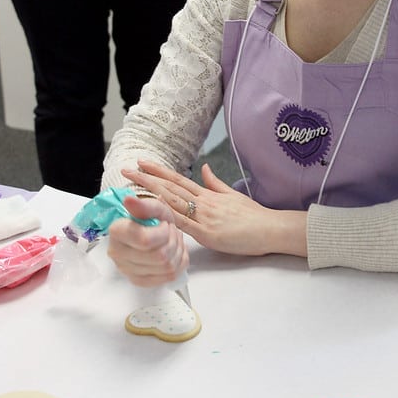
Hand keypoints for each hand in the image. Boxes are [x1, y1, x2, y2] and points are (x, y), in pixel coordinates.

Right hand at [107, 194, 188, 286]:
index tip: (163, 225)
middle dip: (173, 240)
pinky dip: (178, 263)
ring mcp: (127, 270)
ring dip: (178, 251)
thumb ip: (143, 205)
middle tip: (170, 231)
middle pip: (160, 256)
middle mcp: (118, 253)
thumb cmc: (150, 218)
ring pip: (168, 267)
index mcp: (117, 232)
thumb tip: (129, 200)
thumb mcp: (152, 207)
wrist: (149, 230)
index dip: (163, 232)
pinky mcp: (139, 280)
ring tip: (172, 240)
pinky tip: (173, 252)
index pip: (145, 240)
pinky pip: (169, 277)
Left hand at [121, 159, 306, 256]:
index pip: (178, 180)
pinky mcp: (206, 234)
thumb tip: (204, 169)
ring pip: (172, 202)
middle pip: (170, 188)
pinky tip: (152, 210)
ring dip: (151, 193)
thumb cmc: (254, 216)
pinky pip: (182, 224)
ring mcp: (203, 217)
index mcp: (208, 195)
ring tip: (132, 185)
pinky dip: (166, 217)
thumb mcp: (233, 195)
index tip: (143, 163)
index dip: (159, 171)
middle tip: (128, 169)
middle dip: (147, 178)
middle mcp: (203, 202)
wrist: (270, 228)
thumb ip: (215, 183)